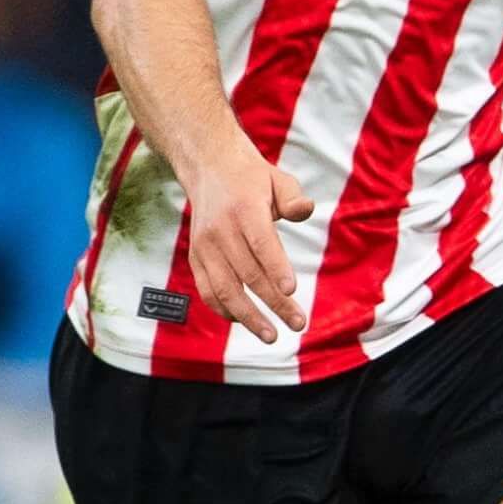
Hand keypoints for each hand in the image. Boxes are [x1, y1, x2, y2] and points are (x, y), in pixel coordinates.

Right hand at [182, 152, 315, 342]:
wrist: (209, 169)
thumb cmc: (252, 179)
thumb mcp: (278, 179)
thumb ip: (293, 198)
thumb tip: (306, 209)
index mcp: (244, 209)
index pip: (260, 242)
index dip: (275, 267)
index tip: (291, 290)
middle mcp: (221, 230)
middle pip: (248, 273)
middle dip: (274, 303)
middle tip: (299, 324)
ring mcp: (205, 246)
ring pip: (225, 289)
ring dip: (248, 316)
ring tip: (272, 335)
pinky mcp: (196, 258)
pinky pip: (208, 291)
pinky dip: (225, 310)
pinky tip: (246, 322)